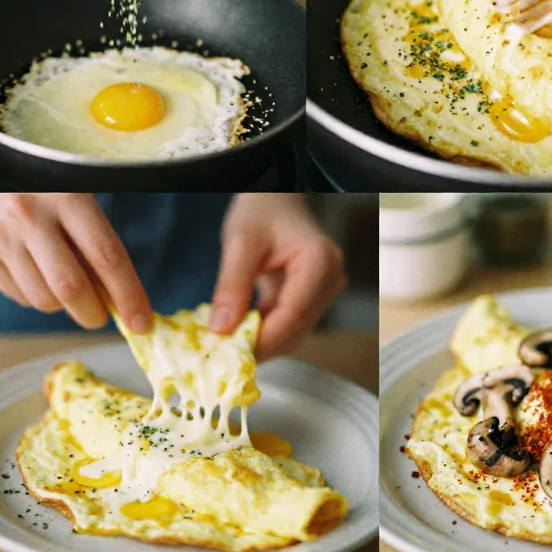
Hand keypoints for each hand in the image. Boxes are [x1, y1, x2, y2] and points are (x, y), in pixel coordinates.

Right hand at [0, 193, 151, 330]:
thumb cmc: (48, 180)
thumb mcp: (78, 191)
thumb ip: (96, 237)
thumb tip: (116, 294)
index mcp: (68, 196)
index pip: (106, 255)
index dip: (128, 294)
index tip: (142, 322)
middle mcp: (31, 216)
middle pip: (71, 287)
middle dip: (94, 313)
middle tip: (103, 315)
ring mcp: (2, 237)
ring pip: (43, 299)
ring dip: (65, 306)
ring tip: (70, 284)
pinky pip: (19, 296)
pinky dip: (39, 297)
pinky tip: (44, 276)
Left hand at [210, 194, 346, 360]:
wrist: (275, 198)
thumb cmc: (261, 210)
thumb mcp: (240, 241)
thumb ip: (232, 285)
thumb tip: (221, 331)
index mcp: (320, 261)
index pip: (293, 313)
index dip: (263, 339)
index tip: (229, 352)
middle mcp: (331, 279)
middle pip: (296, 327)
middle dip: (260, 344)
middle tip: (220, 351)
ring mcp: (325, 290)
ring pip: (293, 332)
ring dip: (262, 341)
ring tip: (226, 341)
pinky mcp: (313, 297)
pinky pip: (289, 324)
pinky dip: (265, 331)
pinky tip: (239, 329)